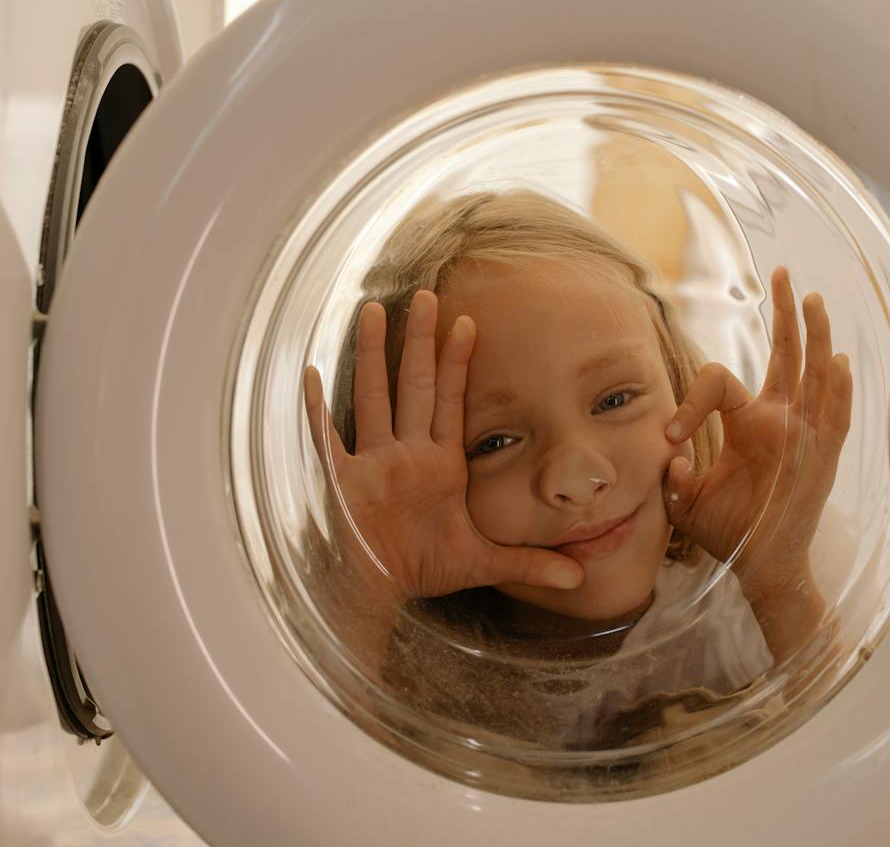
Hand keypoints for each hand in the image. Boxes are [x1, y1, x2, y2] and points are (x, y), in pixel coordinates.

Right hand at [301, 291, 584, 600]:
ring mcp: (372, 463)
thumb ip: (530, 564)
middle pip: (414, 386)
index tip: (468, 322)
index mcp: (439, 464)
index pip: (451, 401)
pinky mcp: (342, 481)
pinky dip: (317, 409)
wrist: (377, 595)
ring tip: (373, 311)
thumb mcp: (484, 563)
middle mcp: (406, 454)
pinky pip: (327, 437)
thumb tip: (579, 579)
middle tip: (426, 295)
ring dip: (372, 356)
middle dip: (420, 342)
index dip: (458, 363)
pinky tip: (311, 373)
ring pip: (373, 397)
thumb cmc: (421, 570)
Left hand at [662, 265, 852, 596]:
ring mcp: (805, 435)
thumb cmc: (730, 532)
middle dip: (785, 314)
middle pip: (786, 355)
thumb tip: (670, 454)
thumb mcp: (689, 499)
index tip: (671, 439)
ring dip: (813, 337)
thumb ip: (674, 474)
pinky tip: (838, 359)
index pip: (719, 382)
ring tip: (812, 299)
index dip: (690, 401)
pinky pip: (835, 419)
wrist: (761, 569)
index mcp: (749, 423)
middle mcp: (781, 420)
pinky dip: (838, 391)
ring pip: (813, 375)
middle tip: (782, 274)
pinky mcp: (822, 459)